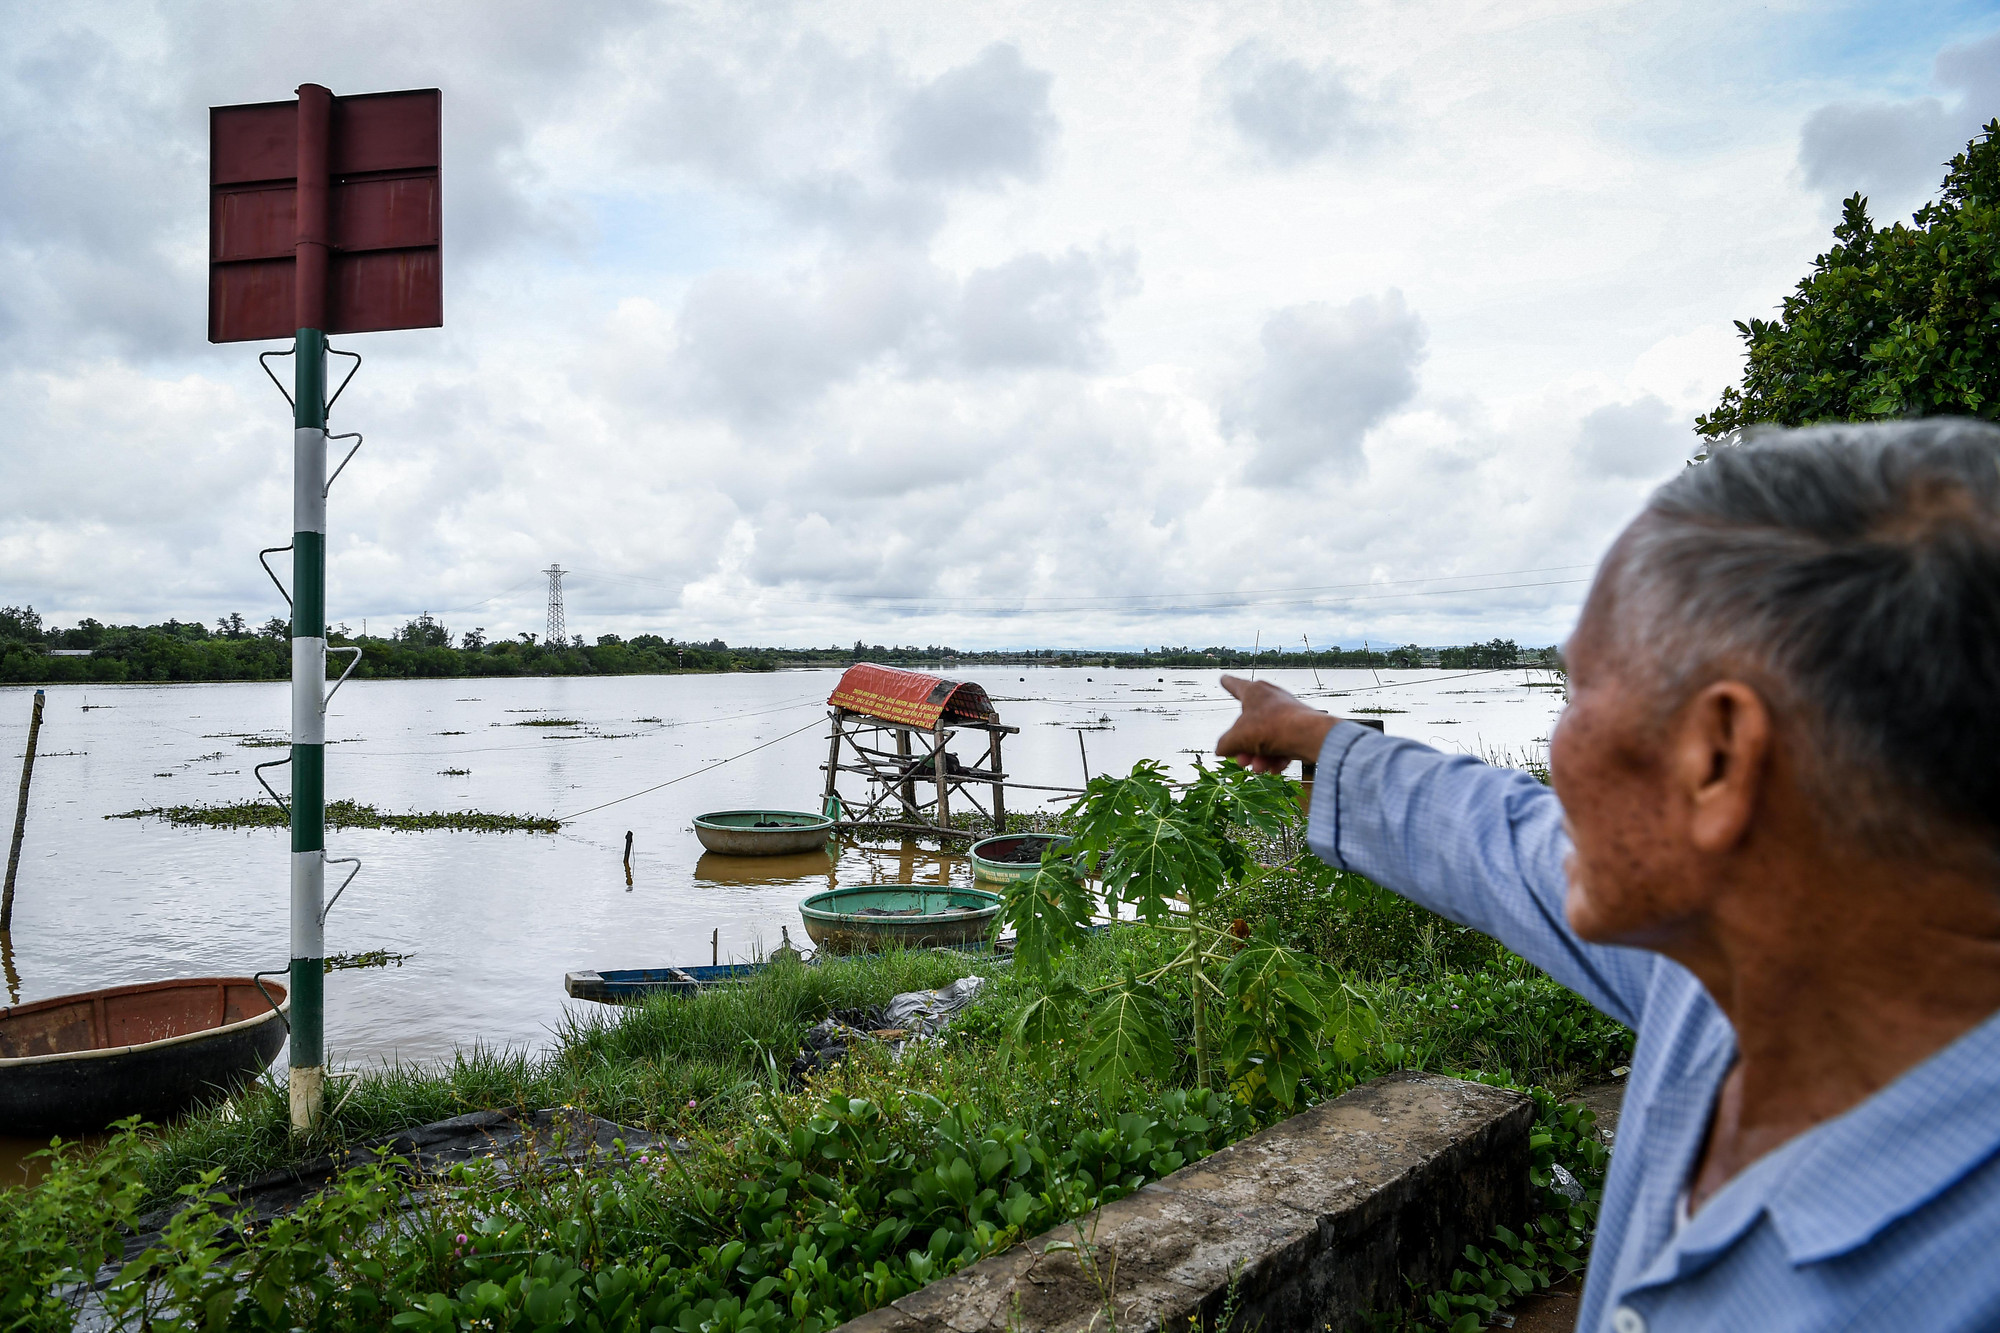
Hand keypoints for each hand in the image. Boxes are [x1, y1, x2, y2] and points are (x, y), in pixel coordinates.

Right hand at [1215, 675, 1337, 773]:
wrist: (1309, 736)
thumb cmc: (1271, 728)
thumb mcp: (1237, 739)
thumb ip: (1224, 744)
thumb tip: (1222, 749)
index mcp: (1254, 692)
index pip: (1235, 685)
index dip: (1227, 683)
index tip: (1223, 678)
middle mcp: (1271, 698)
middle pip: (1250, 724)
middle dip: (1244, 746)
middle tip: (1241, 760)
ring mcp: (1287, 713)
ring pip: (1266, 738)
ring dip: (1260, 756)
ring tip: (1259, 768)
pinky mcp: (1300, 728)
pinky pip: (1282, 744)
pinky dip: (1277, 758)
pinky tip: (1275, 768)